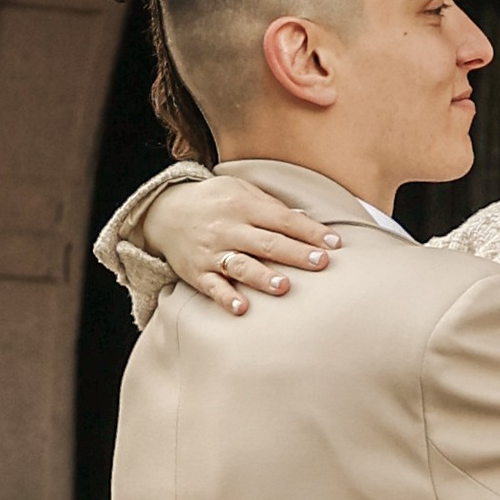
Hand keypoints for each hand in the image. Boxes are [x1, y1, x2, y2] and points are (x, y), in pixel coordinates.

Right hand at [153, 175, 336, 312]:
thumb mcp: (241, 191)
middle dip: (295, 253)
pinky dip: (226, 298)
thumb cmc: (214, 202)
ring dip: (262, 276)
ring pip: (241, 265)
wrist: (164, 212)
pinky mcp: (198, 273)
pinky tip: (241, 308)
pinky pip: (213, 287)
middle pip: (267, 242)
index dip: (309, 231)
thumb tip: (307, 222)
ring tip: (284, 287)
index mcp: (243, 205)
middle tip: (321, 263)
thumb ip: (271, 207)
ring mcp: (212, 252)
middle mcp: (229, 228)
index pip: (282, 219)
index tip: (335, 243)